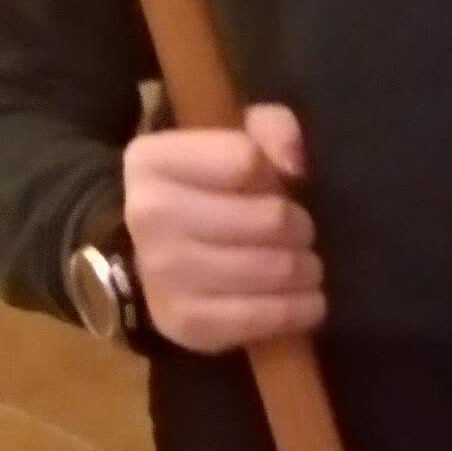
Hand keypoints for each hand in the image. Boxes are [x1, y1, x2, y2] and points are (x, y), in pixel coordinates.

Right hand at [122, 105, 325, 352]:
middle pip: (269, 218)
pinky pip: (261, 317)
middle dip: (301, 227)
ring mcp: (163, 273)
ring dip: (306, 269)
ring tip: (304, 265)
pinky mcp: (184, 321)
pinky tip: (307, 301)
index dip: (275, 175)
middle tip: (300, 234)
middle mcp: (148, 216)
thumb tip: (295, 165)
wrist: (144, 257)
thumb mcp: (231, 138)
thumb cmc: (202, 190)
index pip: (245, 160)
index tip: (275, 187)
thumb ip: (272, 128)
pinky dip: (298, 310)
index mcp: (152, 161)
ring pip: (273, 268)